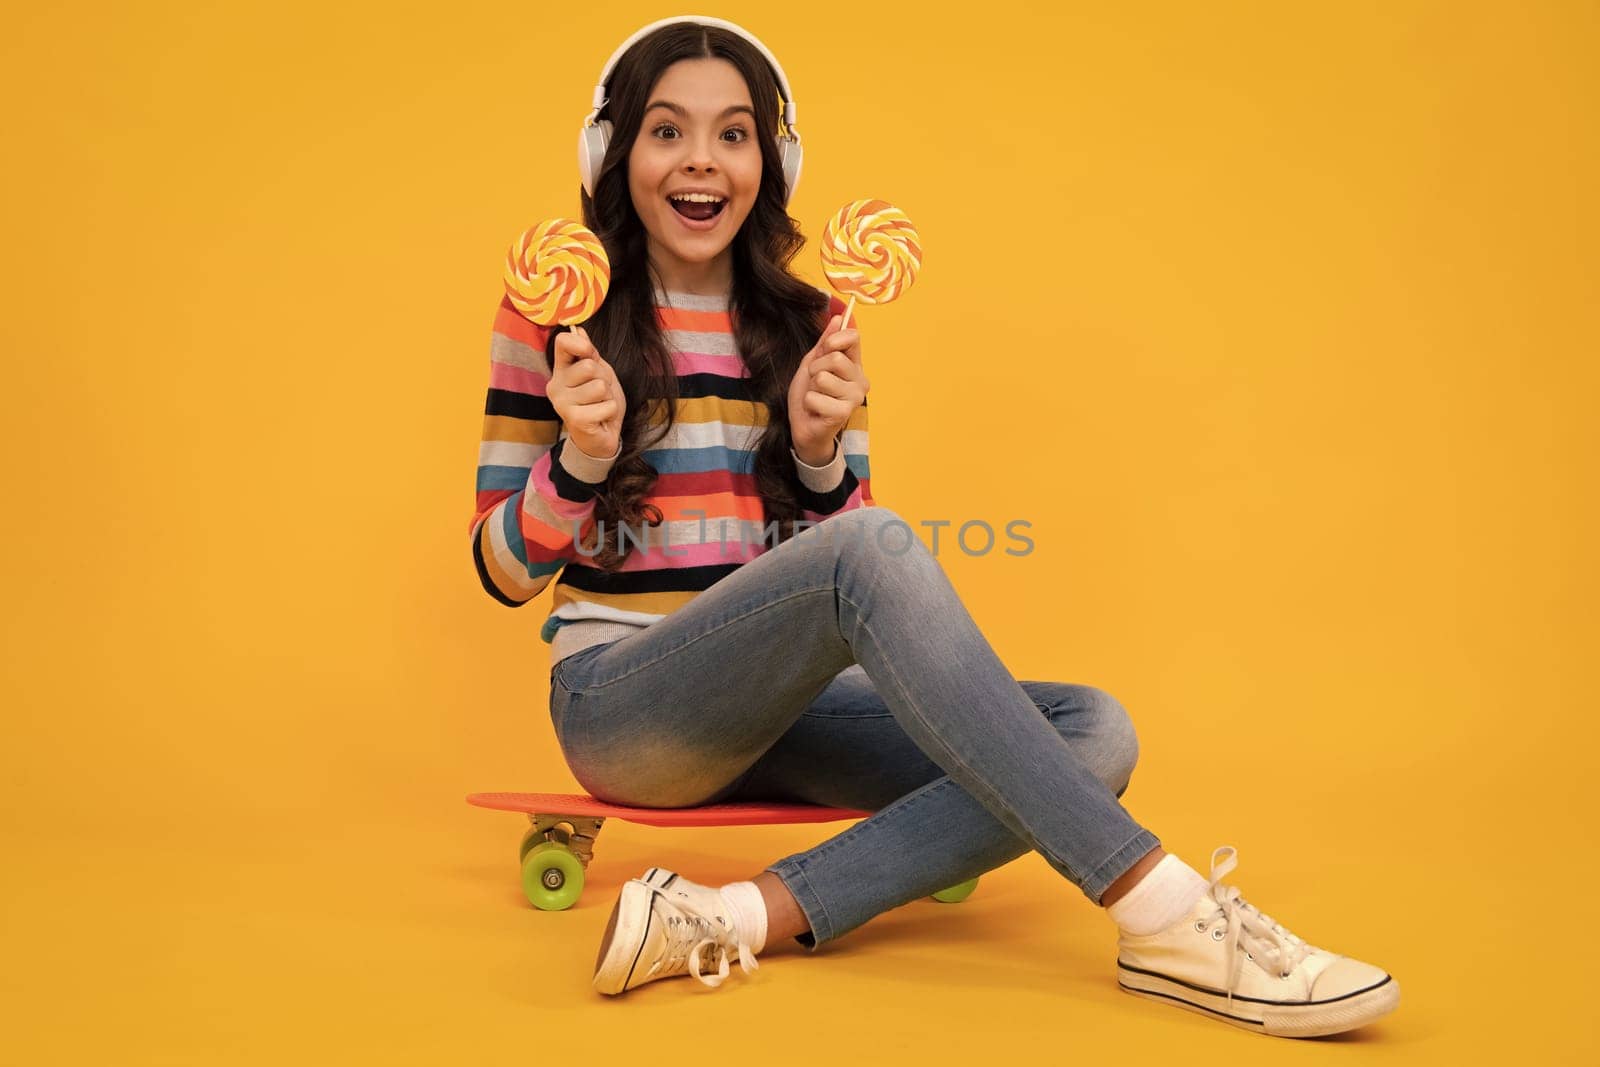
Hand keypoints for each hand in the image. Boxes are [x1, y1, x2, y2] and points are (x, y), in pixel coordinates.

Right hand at [548, 325, 624, 458]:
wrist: (601, 437)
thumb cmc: (599, 402)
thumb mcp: (598, 373)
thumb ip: (588, 353)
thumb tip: (578, 329)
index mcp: (561, 370)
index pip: (563, 343)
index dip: (582, 345)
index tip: (591, 354)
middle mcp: (556, 385)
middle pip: (590, 366)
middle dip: (605, 379)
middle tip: (600, 393)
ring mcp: (563, 403)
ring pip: (599, 387)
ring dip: (608, 397)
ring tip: (600, 406)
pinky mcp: (574, 420)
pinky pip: (606, 405)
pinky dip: (611, 412)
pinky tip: (601, 418)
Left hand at [787, 313, 868, 463]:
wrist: (804, 427)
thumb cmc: (810, 395)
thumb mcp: (813, 363)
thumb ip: (825, 342)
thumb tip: (838, 316)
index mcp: (855, 365)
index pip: (853, 338)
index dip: (834, 340)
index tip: (824, 349)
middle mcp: (860, 381)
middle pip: (835, 358)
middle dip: (816, 368)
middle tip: (815, 382)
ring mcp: (854, 398)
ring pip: (823, 378)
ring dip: (811, 387)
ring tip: (816, 397)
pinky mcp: (843, 413)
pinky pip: (815, 397)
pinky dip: (808, 403)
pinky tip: (816, 411)